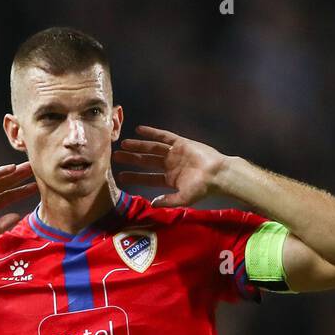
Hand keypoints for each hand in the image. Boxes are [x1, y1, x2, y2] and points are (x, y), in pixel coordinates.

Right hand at [0, 162, 37, 246]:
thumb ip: (2, 225)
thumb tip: (18, 216)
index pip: (10, 196)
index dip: (23, 191)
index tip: (37, 187)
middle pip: (8, 185)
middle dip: (22, 178)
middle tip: (37, 170)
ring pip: (0, 179)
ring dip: (14, 172)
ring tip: (28, 166)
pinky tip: (11, 168)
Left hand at [113, 125, 229, 206]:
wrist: (218, 174)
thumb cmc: (203, 188)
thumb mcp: (183, 198)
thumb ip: (168, 201)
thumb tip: (152, 204)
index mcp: (170, 179)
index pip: (148, 178)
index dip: (135, 176)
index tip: (121, 176)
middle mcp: (170, 165)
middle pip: (147, 161)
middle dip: (132, 159)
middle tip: (116, 156)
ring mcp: (175, 153)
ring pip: (152, 148)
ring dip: (138, 145)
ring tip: (124, 144)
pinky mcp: (181, 143)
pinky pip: (164, 136)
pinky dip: (152, 132)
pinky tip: (139, 130)